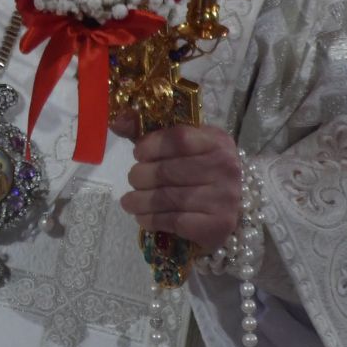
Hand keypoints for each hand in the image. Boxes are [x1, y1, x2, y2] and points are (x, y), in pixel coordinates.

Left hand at [119, 124, 241, 249]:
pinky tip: (143, 217)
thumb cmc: (200, 170)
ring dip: (140, 201)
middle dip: (141, 176)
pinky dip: (153, 220)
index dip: (151, 146)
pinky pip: (175, 221)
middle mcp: (226, 167)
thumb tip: (117, 122)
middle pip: (169, 171)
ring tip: (128, 202)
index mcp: (217, 141)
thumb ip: (149, 133)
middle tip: (134, 179)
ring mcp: (224, 198)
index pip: (178, 139)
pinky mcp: (218, 225)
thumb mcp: (182, 146)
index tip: (138, 154)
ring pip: (168, 198)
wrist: (230, 207)